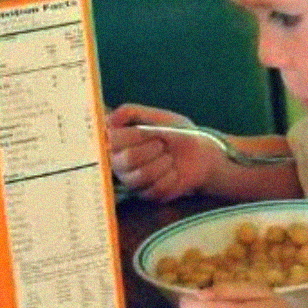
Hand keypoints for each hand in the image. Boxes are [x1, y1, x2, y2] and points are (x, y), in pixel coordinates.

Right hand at [106, 103, 220, 200]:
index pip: (112, 140)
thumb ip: (130, 112)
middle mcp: (119, 162)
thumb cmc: (176, 133)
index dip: (134, 135)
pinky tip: (174, 172)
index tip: (148, 131)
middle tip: (162, 144)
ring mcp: (131, 180)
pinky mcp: (146, 194)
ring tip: (169, 157)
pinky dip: (170, 177)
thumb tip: (108, 119)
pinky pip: (155, 188)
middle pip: (126, 159)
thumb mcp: (156, 117)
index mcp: (117, 141)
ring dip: (162, 163)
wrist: (200, 154)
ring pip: (140, 176)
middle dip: (150, 149)